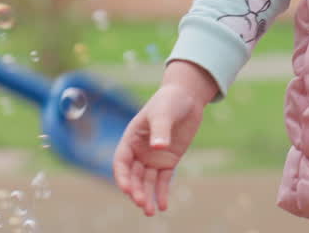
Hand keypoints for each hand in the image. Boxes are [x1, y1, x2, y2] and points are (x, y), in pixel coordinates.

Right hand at [113, 61, 217, 215]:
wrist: (187, 97)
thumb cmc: (169, 101)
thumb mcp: (163, 113)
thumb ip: (160, 130)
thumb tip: (158, 147)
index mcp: (131, 138)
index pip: (121, 162)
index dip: (122, 177)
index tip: (127, 190)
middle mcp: (139, 151)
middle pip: (133, 176)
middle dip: (136, 190)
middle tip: (142, 204)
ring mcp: (153, 157)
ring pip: (146, 181)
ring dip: (147, 196)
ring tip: (151, 212)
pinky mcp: (168, 161)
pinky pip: (163, 180)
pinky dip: (162, 193)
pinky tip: (163, 206)